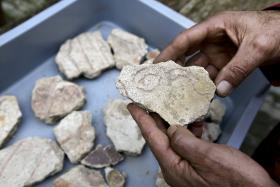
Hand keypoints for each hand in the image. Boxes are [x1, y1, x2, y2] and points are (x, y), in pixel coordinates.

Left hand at [128, 104, 277, 186]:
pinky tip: (195, 124)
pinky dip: (188, 132)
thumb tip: (170, 128)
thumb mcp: (207, 157)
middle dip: (154, 118)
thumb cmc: (236, 182)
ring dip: (174, 123)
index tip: (132, 105)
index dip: (141, 119)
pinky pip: (186, 145)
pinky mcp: (197, 167)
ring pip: (174, 140)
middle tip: (149, 101)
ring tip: (174, 107)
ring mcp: (186, 168)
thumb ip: (184, 141)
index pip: (152, 138)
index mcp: (174, 167)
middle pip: (160, 138)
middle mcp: (176, 168)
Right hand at [155, 11, 279, 95]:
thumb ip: (239, 69)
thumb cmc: (277, 31)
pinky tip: (200, 97)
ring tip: (179, 96)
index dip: (169, 53)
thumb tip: (220, 91)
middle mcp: (212, 40)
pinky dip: (206, 87)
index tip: (156, 66)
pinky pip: (213, 77)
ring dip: (191, 82)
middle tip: (163, 85)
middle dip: (176, 70)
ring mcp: (219, 54)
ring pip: (199, 70)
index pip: (185, 40)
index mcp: (215, 26)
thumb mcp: (258, 47)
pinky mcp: (226, 65)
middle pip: (188, 56)